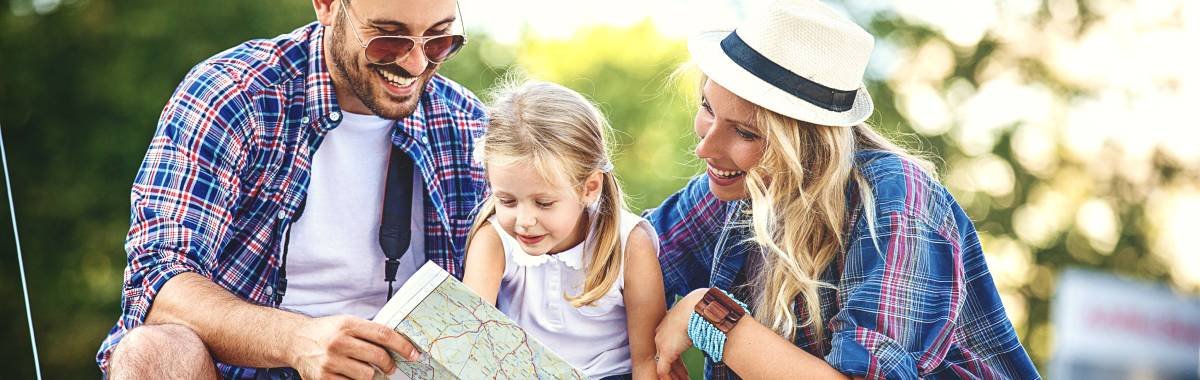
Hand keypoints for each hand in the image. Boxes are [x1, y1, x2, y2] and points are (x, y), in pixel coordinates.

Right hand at [288, 315, 418, 379]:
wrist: (295, 340)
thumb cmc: (326, 332)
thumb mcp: (346, 323)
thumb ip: (369, 332)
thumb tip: (398, 344)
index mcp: (348, 324)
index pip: (383, 335)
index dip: (402, 345)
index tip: (413, 354)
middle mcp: (339, 342)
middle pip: (378, 356)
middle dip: (389, 364)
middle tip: (390, 367)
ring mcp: (330, 361)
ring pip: (367, 375)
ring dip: (371, 375)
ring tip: (365, 370)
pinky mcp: (323, 378)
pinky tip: (352, 376)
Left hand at [654, 288, 706, 379]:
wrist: (696, 307)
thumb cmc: (699, 309)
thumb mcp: (695, 317)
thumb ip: (696, 325)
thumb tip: (708, 326)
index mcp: (666, 325)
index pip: (669, 345)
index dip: (676, 358)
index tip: (684, 366)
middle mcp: (660, 335)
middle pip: (665, 356)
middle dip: (676, 369)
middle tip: (684, 377)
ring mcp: (661, 344)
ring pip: (663, 366)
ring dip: (674, 376)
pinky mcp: (666, 353)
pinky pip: (663, 371)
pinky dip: (669, 378)